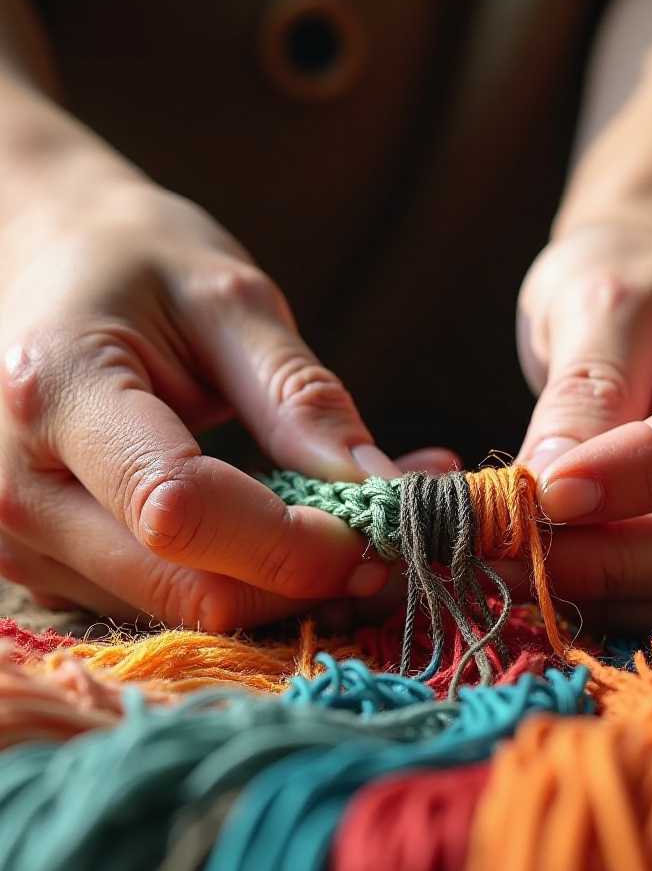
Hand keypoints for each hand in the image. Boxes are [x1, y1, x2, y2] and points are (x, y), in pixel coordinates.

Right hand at [0, 179, 435, 629]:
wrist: (41, 260)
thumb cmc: (134, 262)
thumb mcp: (228, 298)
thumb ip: (301, 397)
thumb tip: (380, 488)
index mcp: (55, 392)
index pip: (182, 511)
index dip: (295, 541)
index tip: (384, 522)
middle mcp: (13, 488)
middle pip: (187, 587)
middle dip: (307, 579)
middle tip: (394, 536)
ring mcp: (19, 540)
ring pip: (184, 610)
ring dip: (288, 587)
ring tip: (354, 520)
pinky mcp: (46, 565)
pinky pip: (164, 602)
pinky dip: (246, 581)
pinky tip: (293, 531)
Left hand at [515, 223, 651, 641]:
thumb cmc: (650, 285)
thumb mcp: (607, 304)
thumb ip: (586, 394)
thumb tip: (547, 495)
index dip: (641, 480)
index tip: (541, 494)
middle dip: (618, 559)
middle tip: (510, 551)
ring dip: (620, 596)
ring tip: (522, 569)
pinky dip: (643, 608)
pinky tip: (572, 582)